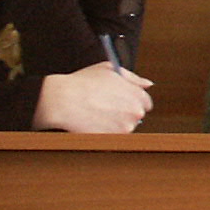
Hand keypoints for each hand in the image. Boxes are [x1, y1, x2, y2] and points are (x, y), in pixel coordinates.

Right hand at [33, 62, 153, 132]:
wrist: (62, 100)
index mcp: (137, 95)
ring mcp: (124, 128)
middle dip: (125, 111)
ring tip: (98, 112)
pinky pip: (114, 136)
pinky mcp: (112, 139)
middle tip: (106, 105)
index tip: (122, 100)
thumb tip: (147, 84)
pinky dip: (106, 131)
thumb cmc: (83, 82)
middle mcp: (135, 113)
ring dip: (115, 122)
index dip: (133, 100)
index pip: (146, 103)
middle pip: (136, 115)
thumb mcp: (110, 69)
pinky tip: (94, 121)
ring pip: (125, 127)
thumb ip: (133, 77)